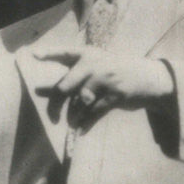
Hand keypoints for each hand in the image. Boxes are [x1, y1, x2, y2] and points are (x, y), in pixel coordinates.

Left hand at [33, 49, 173, 127]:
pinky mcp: (116, 94)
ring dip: (74, 116)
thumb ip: (69, 76)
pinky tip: (80, 130)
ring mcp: (106, 79)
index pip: (64, 53)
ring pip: (79, 103)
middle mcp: (95, 64)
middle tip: (52, 118)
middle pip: (65, 87)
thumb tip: (39, 90)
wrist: (150, 77)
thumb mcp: (96, 66)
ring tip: (73, 122)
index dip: (49, 54)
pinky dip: (85, 123)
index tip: (33, 55)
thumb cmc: (115, 73)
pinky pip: (94, 113)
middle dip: (55, 105)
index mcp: (88, 54)